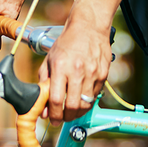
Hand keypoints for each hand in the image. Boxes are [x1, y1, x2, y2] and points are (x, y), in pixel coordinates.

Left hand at [39, 6, 111, 121]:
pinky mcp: (103, 73)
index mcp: (61, 66)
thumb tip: (44, 107)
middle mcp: (77, 70)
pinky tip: (82, 98)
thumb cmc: (67, 43)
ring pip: (86, 104)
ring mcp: (92, 73)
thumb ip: (44, 83)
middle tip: (62, 118)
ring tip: (72, 111)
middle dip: (66, 117)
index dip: (54, 115)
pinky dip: (88, 101)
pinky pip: (95, 95)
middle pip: (73, 106)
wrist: (89, 26)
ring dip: (77, 112)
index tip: (52, 119)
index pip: (57, 100)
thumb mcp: (49, 60)